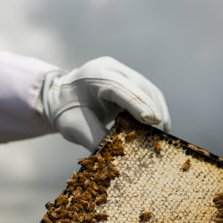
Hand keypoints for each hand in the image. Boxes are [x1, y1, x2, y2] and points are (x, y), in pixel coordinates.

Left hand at [36, 56, 170, 150]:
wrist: (58, 98)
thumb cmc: (64, 112)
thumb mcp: (75, 128)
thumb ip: (96, 138)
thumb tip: (119, 155)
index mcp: (94, 75)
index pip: (120, 88)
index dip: (137, 104)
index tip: (152, 121)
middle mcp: (109, 67)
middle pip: (139, 87)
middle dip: (152, 109)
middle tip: (163, 132)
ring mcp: (120, 70)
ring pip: (147, 88)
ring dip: (157, 109)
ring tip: (164, 131)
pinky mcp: (127, 78)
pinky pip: (146, 91)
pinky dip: (153, 107)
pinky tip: (159, 123)